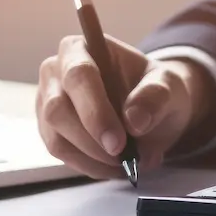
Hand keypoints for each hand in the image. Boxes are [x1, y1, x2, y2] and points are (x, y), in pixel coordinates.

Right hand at [36, 34, 215, 178]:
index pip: (78, 76)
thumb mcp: (168, 86)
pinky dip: (89, 166)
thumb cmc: (155, 89)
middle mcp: (55, 71)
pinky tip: (114, 167)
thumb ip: (155, 97)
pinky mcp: (49, 129)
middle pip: (58, 110)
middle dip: (92, 141)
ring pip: (56, 137)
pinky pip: (61, 153)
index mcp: (80, 48)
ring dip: (92, 158)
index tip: (118, 142)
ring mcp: (47, 102)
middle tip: (125, 159)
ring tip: (127, 163)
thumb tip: (134, 121)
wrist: (150, 106)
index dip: (95, 112)